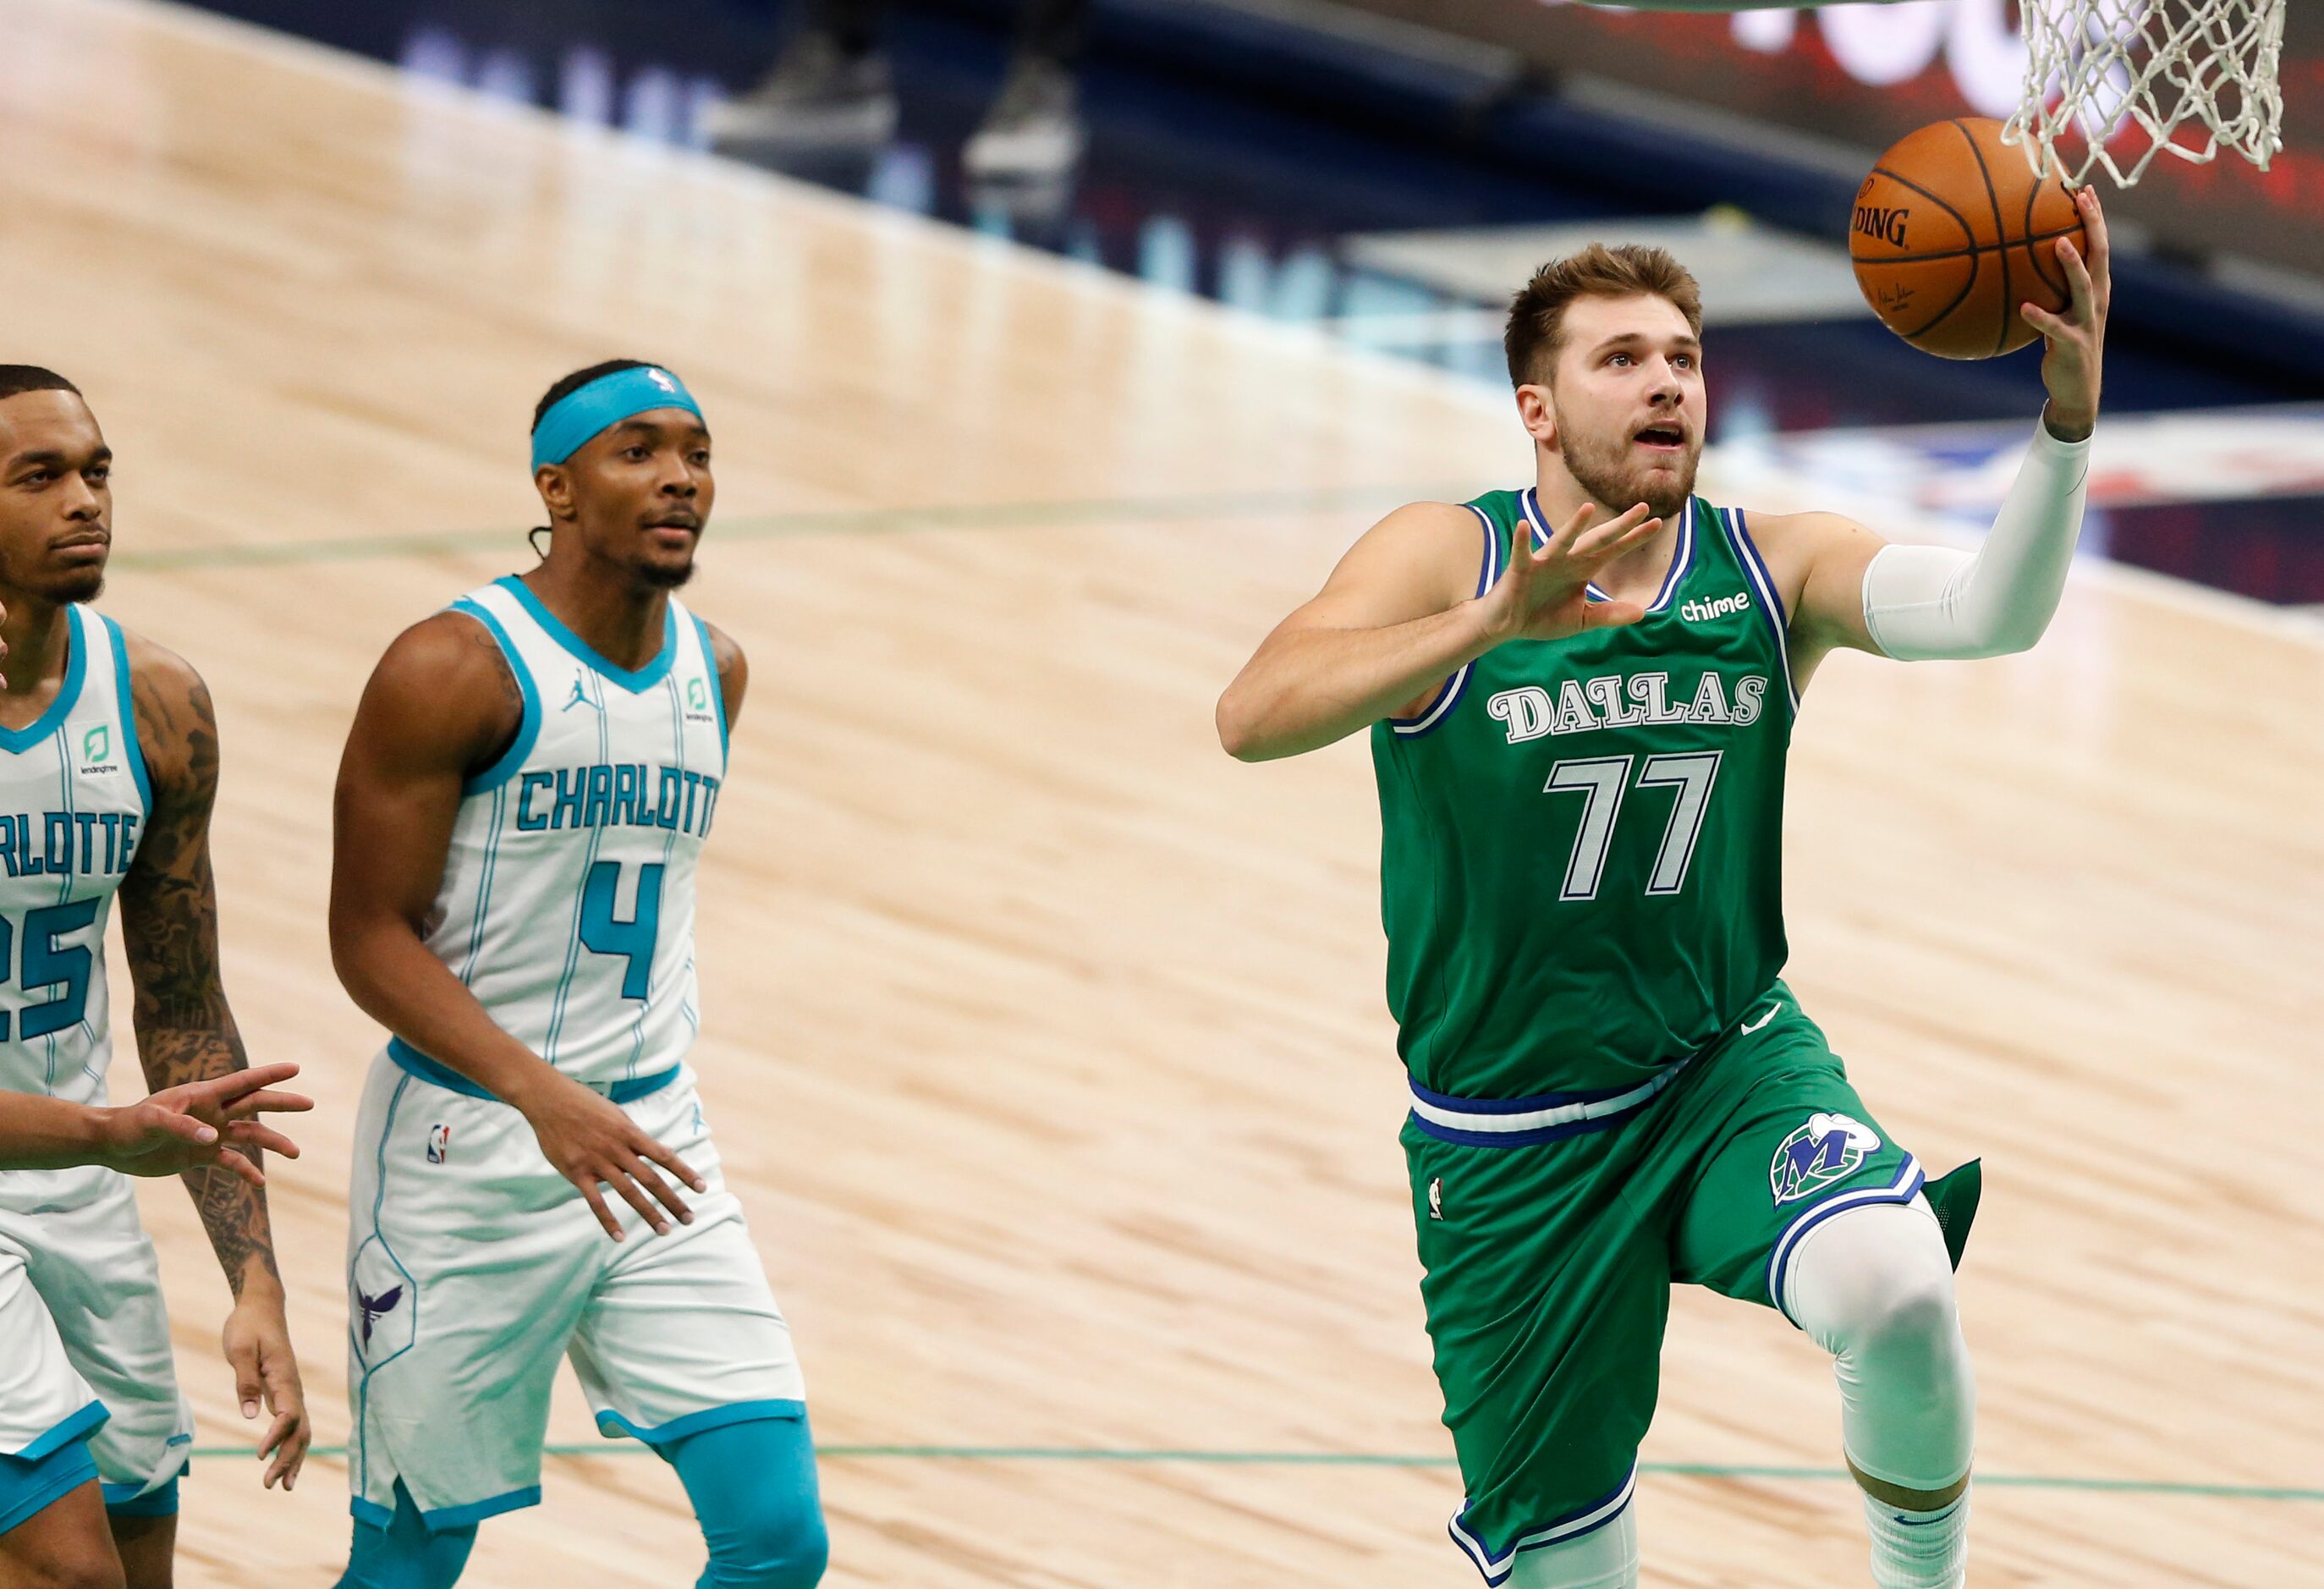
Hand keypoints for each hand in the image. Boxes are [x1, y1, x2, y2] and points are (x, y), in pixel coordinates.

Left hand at [99, 1063, 311, 1184]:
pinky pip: (232, 1163)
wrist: (112, 1146)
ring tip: (296, 1153)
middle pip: (255, 1105)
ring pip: (250, 1135)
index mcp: (203, 1095)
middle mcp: (213, 1112)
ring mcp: (210, 1134)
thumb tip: (213, 1137)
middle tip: (309, 1103)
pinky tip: (261, 1181)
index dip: (269, 1074)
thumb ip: (183, 1126)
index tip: (295, 1069)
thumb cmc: (130, 1125)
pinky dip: (246, 1171)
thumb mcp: (152, 1122)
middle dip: (282, 1104)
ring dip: (273, 1142)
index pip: (243, 1082)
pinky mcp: (202, 1155)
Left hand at [222, 1293, 308, 1490]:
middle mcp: (293, 1387)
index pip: (288, 1415)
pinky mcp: (284, 1392)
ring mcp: (291, 1391)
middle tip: (270, 1485)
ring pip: (301, 1431)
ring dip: (293, 1458)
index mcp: (284, 1377)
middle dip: (288, 1460)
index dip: (276, 1438)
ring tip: (284, 1486)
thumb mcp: (241, 1350)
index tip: (258, 1456)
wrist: (262, 1306)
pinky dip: (291, 1446)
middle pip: (300, 1430)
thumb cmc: (248, 1326)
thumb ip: (246, 1382)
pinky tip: (283, 1462)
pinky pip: (294, 1424)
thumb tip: (250, 1416)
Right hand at [516, 1071, 705, 1239]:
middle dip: (673, 1200)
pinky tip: (620, 1237)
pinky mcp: (576, 1172)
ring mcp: (597, 1162)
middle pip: (651, 1179)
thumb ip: (638, 1137)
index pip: (664, 1156)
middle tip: (689, 1219)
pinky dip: (608, 1220)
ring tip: (665, 1230)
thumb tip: (663, 1151)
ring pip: (628, 1192)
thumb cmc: (586, 1105)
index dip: (685, 1173)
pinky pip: (595, 1201)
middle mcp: (617, 1149)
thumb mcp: (618, 1116)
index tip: (702, 1188)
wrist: (549, 1099)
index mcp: (630, 1133)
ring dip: (648, 1213)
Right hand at [1472, 501, 1662, 646]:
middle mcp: (1567, 560)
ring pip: (1562, 541)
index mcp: (1583, 568)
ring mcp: (1544, 563)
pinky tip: (1523, 526)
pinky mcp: (1520, 570)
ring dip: (1574, 527)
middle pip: (1598, 540)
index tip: (1657, 524)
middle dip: (1619, 525)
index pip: (1614, 550)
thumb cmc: (1542, 616)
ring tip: (1588, 509)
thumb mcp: (1582, 619)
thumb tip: (1641, 612)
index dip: (1634, 538)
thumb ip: (1609, 614)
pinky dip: (1521, 541)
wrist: (1506, 625)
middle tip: (1644, 507)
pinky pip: (1521, 554)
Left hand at [2024, 185, 2108, 440]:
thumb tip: (2016, 266)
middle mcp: (2097, 302)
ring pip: (2083, 288)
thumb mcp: (2059, 314)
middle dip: (2093, 226)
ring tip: (2057, 243)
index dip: (2095, 219)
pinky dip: (2040, 318)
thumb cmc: (2062, 348)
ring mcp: (2087, 323)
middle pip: (2099, 256)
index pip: (2099, 247)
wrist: (2076, 391)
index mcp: (2096, 291)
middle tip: (2082, 199)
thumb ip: (2048, 290)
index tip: (2085, 190)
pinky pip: (2054, 329)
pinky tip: (2023, 308)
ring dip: (2071, 265)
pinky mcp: (2072, 346)